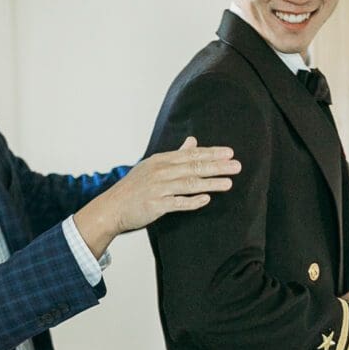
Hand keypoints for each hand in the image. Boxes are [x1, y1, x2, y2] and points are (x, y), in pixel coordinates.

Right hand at [74, 137, 240, 259]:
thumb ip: (175, 154)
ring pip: (188, 183)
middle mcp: (160, 172)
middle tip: (237, 165)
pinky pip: (178, 202)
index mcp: (160, 160)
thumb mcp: (153, 166)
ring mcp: (157, 188)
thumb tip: (193, 141)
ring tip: (229, 183)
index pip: (190, 154)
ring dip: (210, 183)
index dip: (211, 153)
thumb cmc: (134, 188)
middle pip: (193, 167)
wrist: (111, 208)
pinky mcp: (155, 205)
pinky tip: (207, 199)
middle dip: (217, 166)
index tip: (229, 153)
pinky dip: (193, 200)